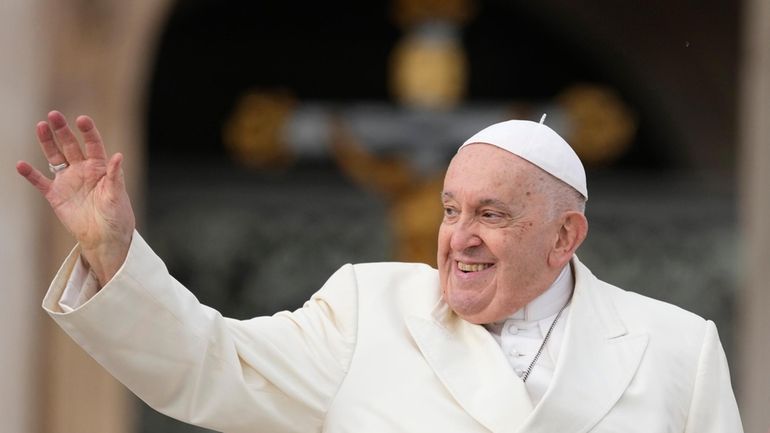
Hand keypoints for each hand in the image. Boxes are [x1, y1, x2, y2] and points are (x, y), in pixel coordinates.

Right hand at [16, 111, 135, 285]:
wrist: (104, 238)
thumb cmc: (117, 216)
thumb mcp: (117, 195)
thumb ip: (116, 176)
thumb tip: (119, 155)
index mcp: (100, 167)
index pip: (93, 144)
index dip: (88, 131)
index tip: (82, 119)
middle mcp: (83, 170)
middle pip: (71, 145)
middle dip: (62, 130)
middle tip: (54, 115)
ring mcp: (68, 181)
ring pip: (55, 157)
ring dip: (47, 143)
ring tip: (40, 126)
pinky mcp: (56, 195)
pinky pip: (40, 182)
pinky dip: (30, 174)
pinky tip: (21, 164)